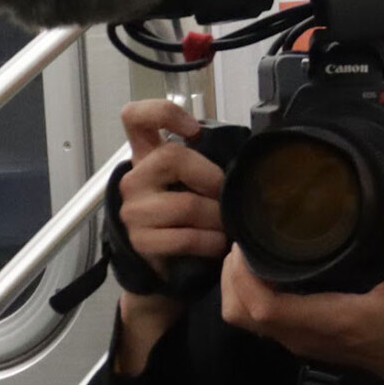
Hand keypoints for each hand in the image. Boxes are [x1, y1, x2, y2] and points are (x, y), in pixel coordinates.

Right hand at [110, 100, 229, 375]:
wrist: (168, 271)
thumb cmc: (190, 220)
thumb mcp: (197, 185)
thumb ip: (209, 164)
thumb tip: (251, 156)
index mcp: (146, 157)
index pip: (136, 117)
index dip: (163, 113)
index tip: (193, 129)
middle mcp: (133, 179)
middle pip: (171, 157)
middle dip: (210, 177)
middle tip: (226, 196)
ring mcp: (133, 210)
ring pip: (184, 204)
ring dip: (215, 218)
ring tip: (226, 227)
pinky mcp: (139, 240)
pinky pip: (184, 236)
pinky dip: (210, 242)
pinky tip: (217, 245)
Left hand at [219, 185, 383, 384]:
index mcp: (327, 319)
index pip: (262, 306)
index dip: (243, 275)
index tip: (247, 242)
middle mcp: (303, 335)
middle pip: (239, 313)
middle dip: (231, 276)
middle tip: (245, 241)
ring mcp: (299, 342)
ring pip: (244, 320)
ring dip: (237, 287)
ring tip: (250, 253)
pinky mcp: (300, 342)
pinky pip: (259, 321)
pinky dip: (250, 297)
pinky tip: (266, 271)